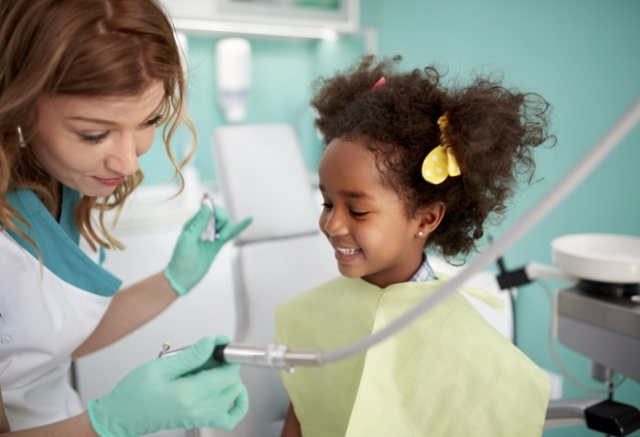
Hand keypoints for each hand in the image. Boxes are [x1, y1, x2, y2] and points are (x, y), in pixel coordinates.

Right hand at [87, 336, 248, 436]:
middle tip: (211, 352)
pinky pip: (230, 418)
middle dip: (227, 364)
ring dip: (229, 378)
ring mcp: (201, 416)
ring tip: (211, 368)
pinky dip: (236, 404)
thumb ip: (189, 356)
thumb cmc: (133, 394)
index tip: (220, 344)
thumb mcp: (159, 367)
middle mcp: (198, 408)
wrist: (121, 417)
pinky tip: (228, 391)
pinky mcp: (200, 420)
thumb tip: (210, 343)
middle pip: (233, 383)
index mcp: (188, 394)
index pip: (227, 374)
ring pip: (234, 395)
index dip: (228, 355)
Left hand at [165, 203, 251, 295]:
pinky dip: (240, 227)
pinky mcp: (218, 244)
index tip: (217, 220)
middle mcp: (203, 227)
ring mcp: (212, 236)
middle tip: (218, 233)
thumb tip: (206, 206)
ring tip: (221, 239)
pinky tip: (250, 219)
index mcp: (194, 223)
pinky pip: (231, 233)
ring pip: (226, 224)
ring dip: (227, 229)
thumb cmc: (181, 259)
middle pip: (219, 215)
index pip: (208, 209)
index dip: (215, 211)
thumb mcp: (188, 240)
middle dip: (222, 220)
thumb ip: (198, 223)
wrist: (184, 277)